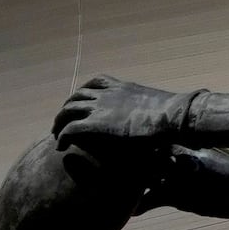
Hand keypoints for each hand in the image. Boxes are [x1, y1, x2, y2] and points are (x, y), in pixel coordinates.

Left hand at [53, 75, 193, 154]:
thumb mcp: (158, 106)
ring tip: (56, 134)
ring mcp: (98, 107)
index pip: (95, 83)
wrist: (170, 116)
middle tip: (63, 121)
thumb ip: (152, 110)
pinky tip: (60, 146)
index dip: (84, 93)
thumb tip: (163, 118)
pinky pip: (69, 129)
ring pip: (68, 111)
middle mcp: (106, 94)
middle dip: (67, 108)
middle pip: (77, 96)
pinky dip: (61, 136)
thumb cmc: (172, 114)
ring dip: (59, 122)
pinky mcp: (94, 124)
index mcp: (121, 87)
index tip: (81, 103)